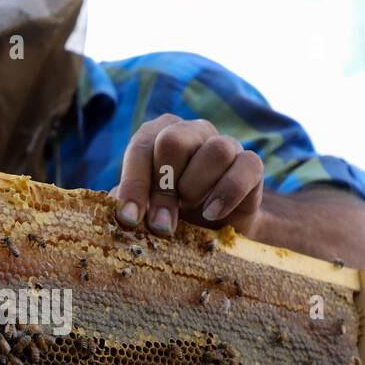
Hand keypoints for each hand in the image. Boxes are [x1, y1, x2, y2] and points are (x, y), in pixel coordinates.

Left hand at [110, 115, 263, 237]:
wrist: (215, 232)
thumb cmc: (172, 216)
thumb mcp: (144, 211)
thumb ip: (128, 204)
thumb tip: (113, 208)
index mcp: (158, 135)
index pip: (142, 147)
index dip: (134, 185)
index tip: (129, 220)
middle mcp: (191, 131)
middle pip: (174, 141)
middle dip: (164, 189)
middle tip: (162, 225)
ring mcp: (224, 144)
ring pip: (214, 150)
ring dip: (197, 187)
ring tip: (192, 211)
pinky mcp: (250, 164)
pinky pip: (246, 166)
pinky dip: (228, 191)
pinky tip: (213, 213)